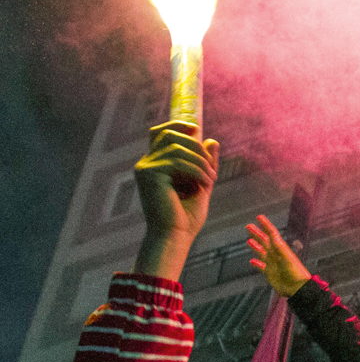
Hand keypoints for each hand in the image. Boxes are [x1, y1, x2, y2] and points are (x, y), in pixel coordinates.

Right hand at [133, 120, 218, 280]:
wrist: (175, 236)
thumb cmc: (187, 216)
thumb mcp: (202, 184)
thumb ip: (206, 163)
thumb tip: (212, 139)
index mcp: (155, 165)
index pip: (160, 133)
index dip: (177, 125)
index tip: (196, 130)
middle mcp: (146, 164)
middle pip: (168, 134)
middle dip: (195, 145)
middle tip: (211, 167)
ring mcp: (145, 168)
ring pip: (176, 147)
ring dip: (200, 161)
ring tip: (211, 179)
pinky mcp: (148, 175)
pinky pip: (177, 161)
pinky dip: (196, 170)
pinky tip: (206, 183)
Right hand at [247, 215, 311, 297]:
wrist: (298, 289)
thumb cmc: (296, 273)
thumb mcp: (287, 258)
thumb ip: (279, 247)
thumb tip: (273, 235)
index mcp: (281, 249)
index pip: (272, 234)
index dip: (266, 225)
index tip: (259, 217)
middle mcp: (276, 254)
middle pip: (265, 241)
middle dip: (257, 233)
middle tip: (248, 226)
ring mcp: (273, 263)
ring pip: (262, 252)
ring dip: (255, 246)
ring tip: (249, 241)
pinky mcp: (270, 273)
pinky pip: (262, 267)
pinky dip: (257, 264)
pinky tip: (252, 261)